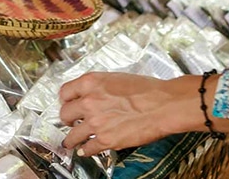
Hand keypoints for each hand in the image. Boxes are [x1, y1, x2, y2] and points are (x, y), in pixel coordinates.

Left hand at [59, 73, 181, 155]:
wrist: (163, 105)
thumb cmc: (147, 90)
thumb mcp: (117, 78)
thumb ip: (100, 87)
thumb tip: (93, 94)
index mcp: (91, 82)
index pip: (64, 92)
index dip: (65, 99)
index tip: (67, 103)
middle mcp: (89, 102)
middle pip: (64, 113)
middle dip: (67, 118)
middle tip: (70, 121)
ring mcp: (95, 122)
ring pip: (72, 134)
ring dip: (71, 139)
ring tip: (70, 141)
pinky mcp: (105, 140)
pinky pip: (87, 148)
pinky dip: (86, 150)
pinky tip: (85, 150)